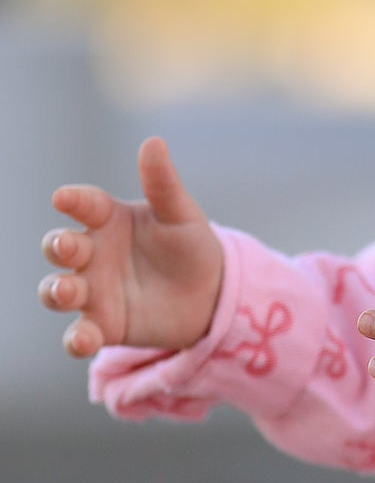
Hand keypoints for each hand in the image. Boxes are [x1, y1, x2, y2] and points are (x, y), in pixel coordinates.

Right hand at [40, 137, 224, 357]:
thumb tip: (153, 142)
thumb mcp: (182, 215)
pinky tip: (82, 340)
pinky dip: (75, 339)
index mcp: (108, 219)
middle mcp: (93, 253)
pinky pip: (79, 334)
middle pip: (60, 247)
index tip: (63, 198)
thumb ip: (164, 184)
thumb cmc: (190, 246)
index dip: (72, 201)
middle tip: (67, 247)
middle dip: (57, 246)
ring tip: (67, 290)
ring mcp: (93, 290)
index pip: (83, 205)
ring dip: (55, 291)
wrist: (211, 295)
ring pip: (58, 290)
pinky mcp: (103, 326)